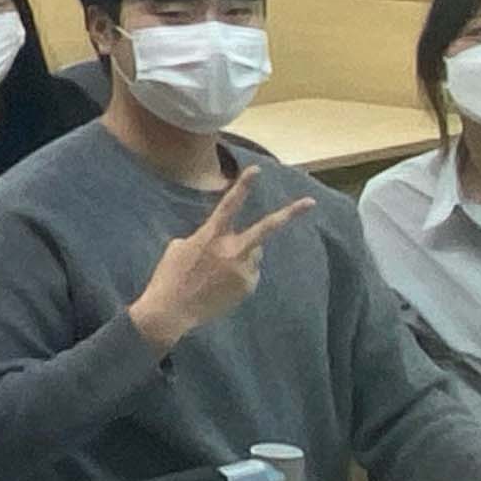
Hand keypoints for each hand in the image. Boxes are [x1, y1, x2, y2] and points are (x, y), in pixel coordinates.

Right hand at [125, 168, 316, 351]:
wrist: (171, 311)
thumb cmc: (169, 276)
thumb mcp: (179, 248)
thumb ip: (206, 238)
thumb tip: (226, 242)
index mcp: (210, 236)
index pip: (230, 205)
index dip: (244, 186)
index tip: (257, 170)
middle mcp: (231, 250)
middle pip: (266, 229)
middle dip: (289, 214)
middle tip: (311, 202)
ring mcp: (242, 270)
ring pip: (254, 254)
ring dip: (243, 256)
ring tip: (216, 272)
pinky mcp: (247, 287)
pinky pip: (250, 273)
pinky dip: (240, 275)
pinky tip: (220, 285)